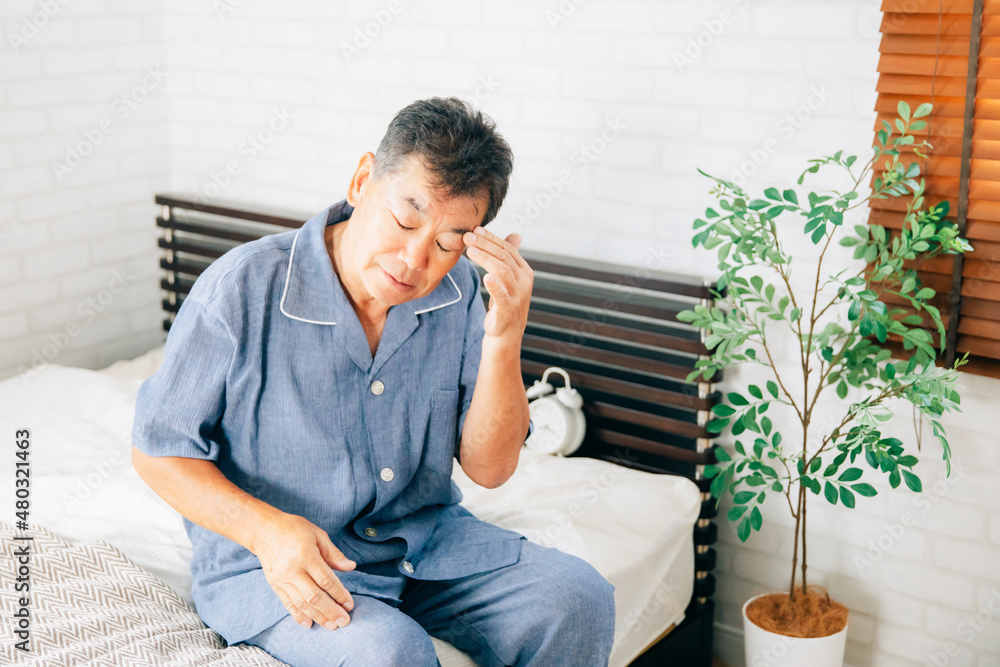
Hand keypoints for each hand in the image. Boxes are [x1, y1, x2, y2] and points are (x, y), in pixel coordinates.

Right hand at [251, 513, 356, 630]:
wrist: (263, 530)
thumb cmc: (294, 529)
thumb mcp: (317, 535)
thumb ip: (334, 553)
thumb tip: (351, 567)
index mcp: (306, 555)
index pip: (326, 580)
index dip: (339, 594)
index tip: (350, 604)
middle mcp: (293, 570)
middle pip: (314, 596)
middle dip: (331, 611)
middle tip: (344, 621)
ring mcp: (282, 579)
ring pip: (301, 604)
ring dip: (318, 617)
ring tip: (331, 625)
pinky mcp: (275, 585)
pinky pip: (287, 604)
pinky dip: (298, 616)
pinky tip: (309, 624)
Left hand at [463, 226, 532, 341]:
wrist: (506, 333)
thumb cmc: (505, 302)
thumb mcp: (509, 278)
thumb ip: (511, 257)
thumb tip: (516, 234)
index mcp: (524, 271)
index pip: (508, 249)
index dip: (491, 238)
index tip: (475, 229)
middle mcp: (524, 281)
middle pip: (504, 257)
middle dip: (485, 245)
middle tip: (467, 237)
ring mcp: (517, 295)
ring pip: (502, 271)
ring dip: (485, 259)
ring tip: (469, 251)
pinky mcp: (507, 310)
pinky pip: (502, 295)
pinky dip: (494, 285)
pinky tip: (486, 277)